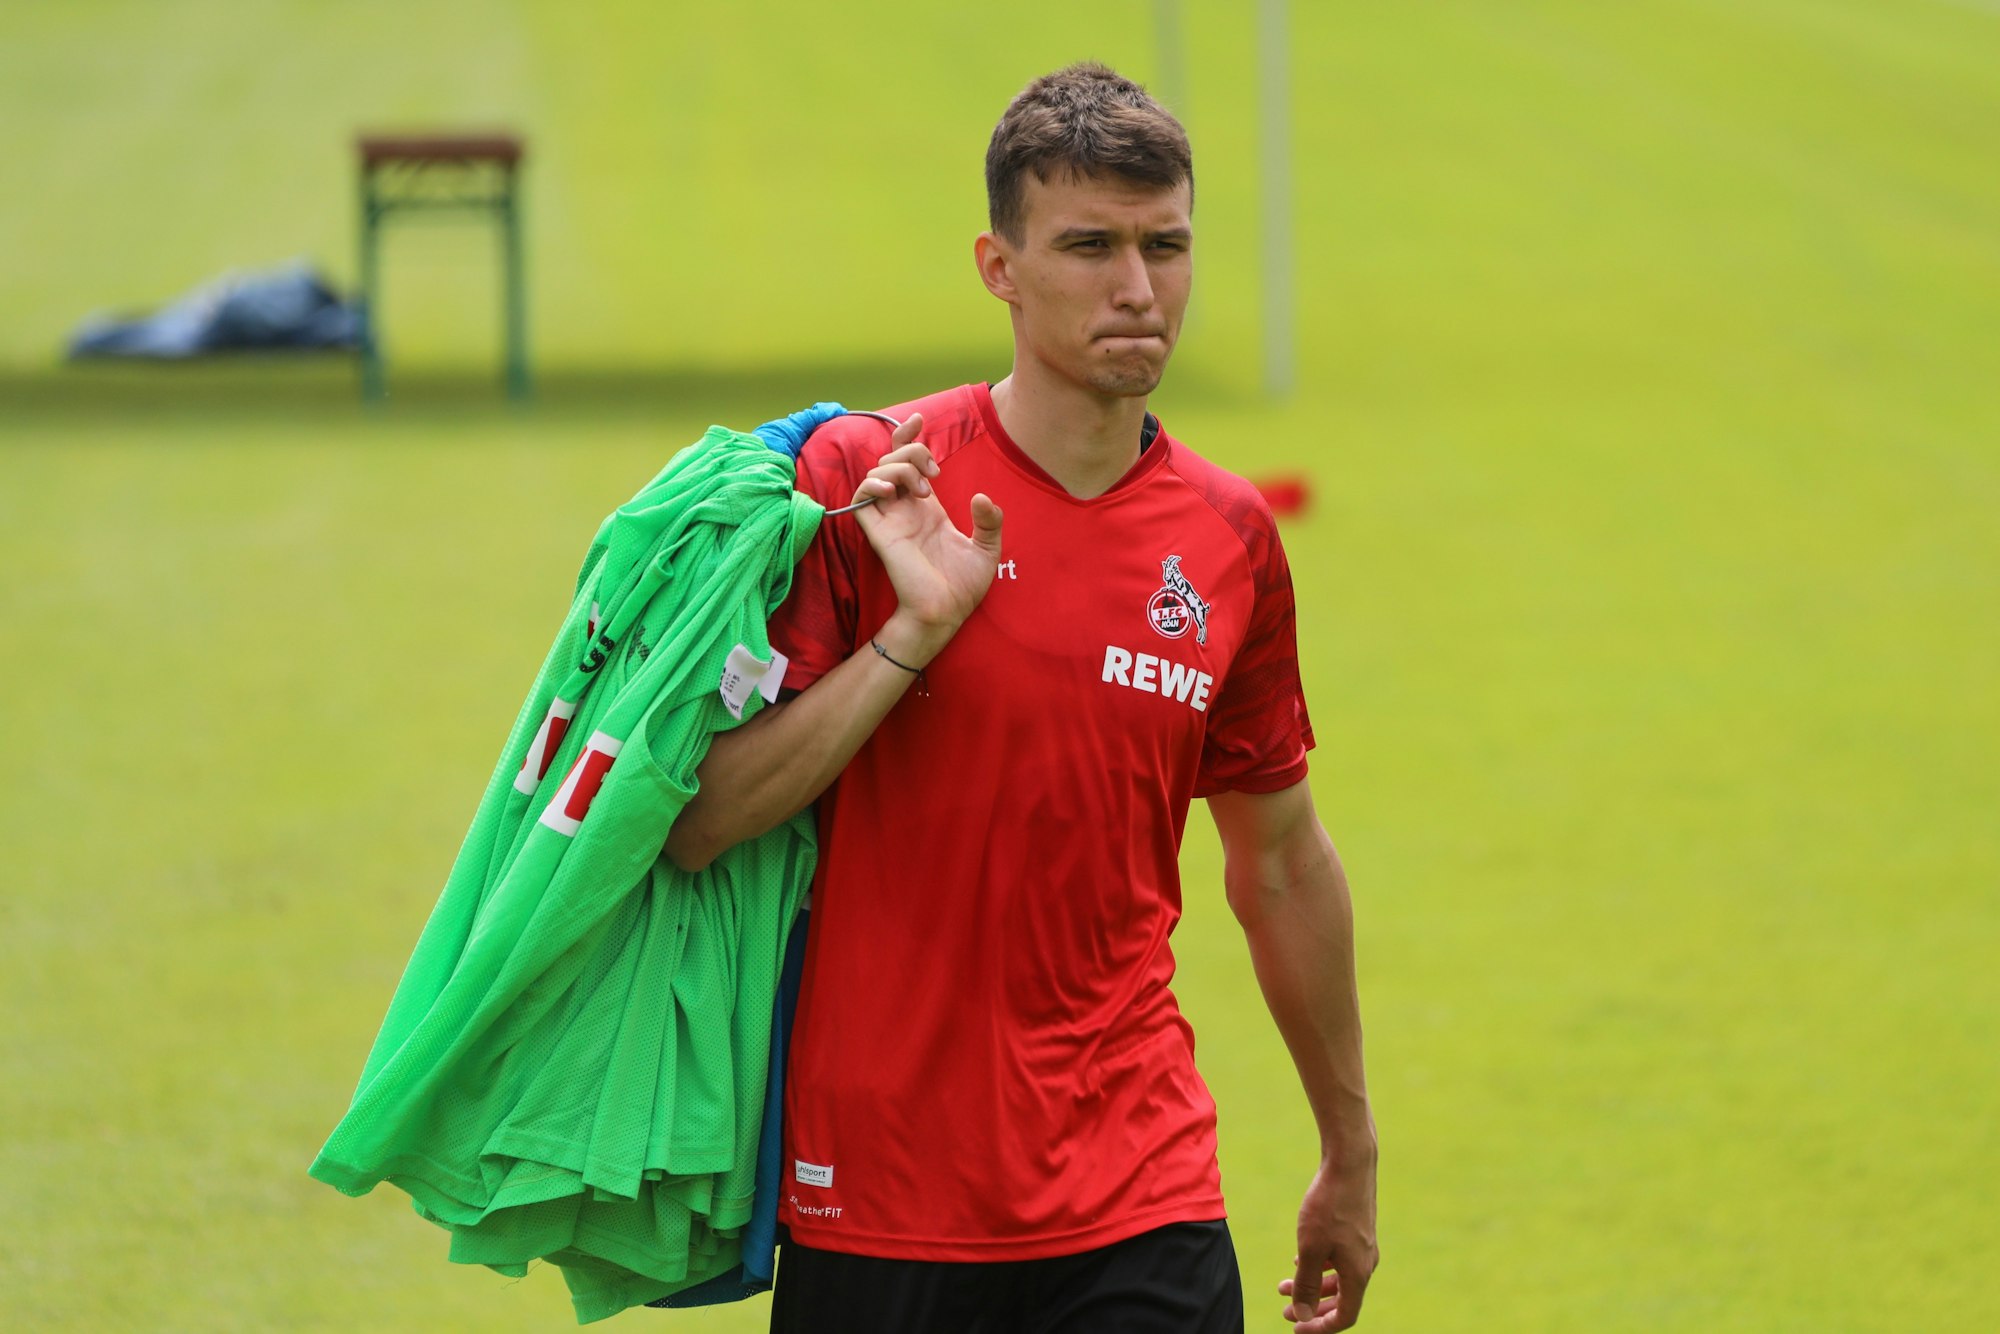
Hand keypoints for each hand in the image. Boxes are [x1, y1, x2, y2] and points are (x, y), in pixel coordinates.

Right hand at [849, 412, 1003, 658]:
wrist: (947, 613)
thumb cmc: (963, 586)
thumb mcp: (988, 548)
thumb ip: (990, 521)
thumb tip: (981, 497)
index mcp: (926, 508)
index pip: (908, 461)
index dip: (909, 437)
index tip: (920, 420)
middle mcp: (905, 509)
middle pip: (891, 459)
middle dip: (912, 451)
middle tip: (934, 474)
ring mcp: (890, 519)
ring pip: (876, 472)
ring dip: (899, 468)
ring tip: (923, 490)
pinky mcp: (880, 533)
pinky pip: (861, 499)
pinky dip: (872, 485)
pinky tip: (893, 491)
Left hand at [1278, 1152, 1377, 1331]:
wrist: (1350, 1163)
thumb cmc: (1329, 1205)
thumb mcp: (1310, 1248)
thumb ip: (1306, 1284)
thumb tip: (1303, 1316)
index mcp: (1359, 1274)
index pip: (1345, 1316)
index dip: (1320, 1327)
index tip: (1295, 1327)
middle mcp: (1366, 1263)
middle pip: (1342, 1300)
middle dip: (1312, 1308)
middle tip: (1285, 1311)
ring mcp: (1364, 1245)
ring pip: (1339, 1278)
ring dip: (1312, 1285)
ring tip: (1283, 1285)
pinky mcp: (1358, 1229)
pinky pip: (1340, 1259)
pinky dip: (1320, 1266)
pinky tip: (1298, 1259)